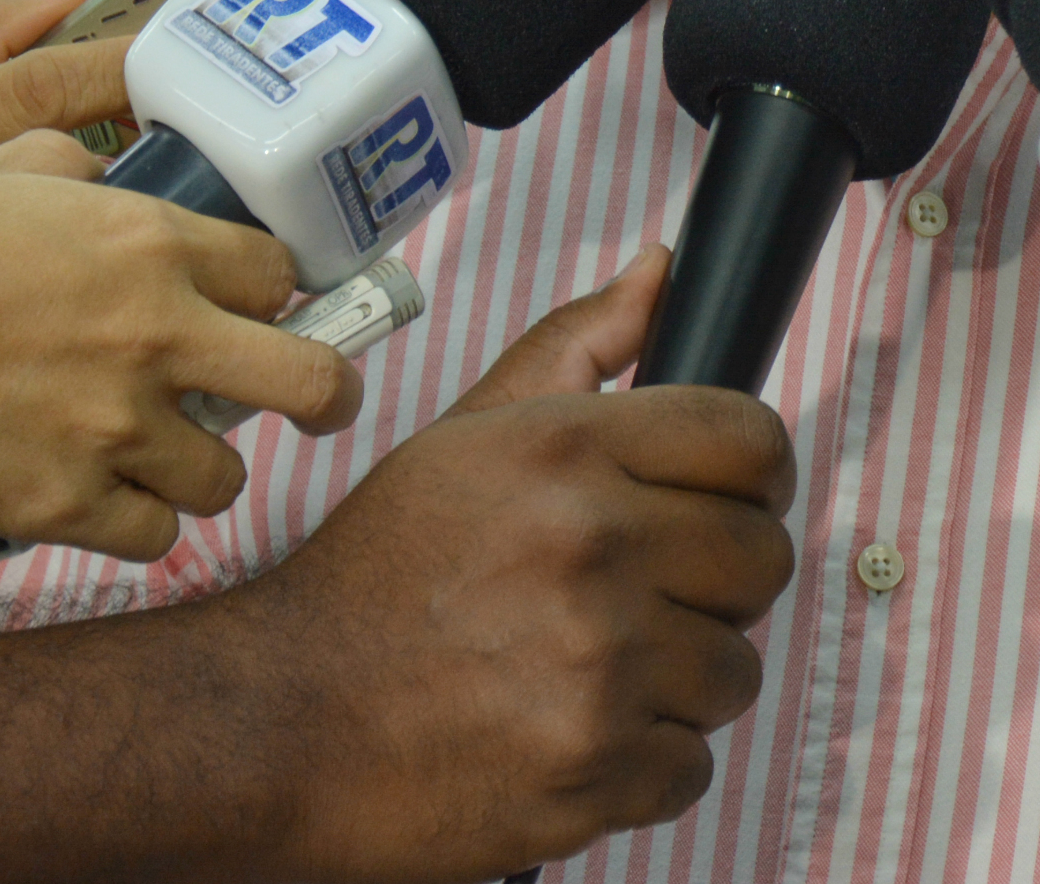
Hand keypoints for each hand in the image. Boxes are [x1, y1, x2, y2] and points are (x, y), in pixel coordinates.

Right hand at [0, 133, 360, 560]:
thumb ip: (71, 168)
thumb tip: (104, 178)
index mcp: (143, 241)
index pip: (274, 270)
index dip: (271, 290)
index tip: (262, 305)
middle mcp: (152, 335)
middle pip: (310, 381)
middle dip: (323, 392)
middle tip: (311, 399)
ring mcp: (114, 428)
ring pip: (225, 476)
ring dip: (201, 466)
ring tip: (161, 452)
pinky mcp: (64, 504)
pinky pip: (152, 536)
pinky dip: (136, 523)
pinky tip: (104, 496)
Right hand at [238, 247, 797, 882]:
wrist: (276, 723)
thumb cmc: (377, 578)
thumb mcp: (465, 437)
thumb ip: (574, 349)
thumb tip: (661, 271)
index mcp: (564, 449)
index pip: (751, 440)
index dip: (755, 474)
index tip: (731, 502)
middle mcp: (590, 546)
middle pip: (763, 557)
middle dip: (720, 583)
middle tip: (650, 597)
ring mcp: (597, 664)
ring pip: (736, 669)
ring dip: (681, 682)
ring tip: (592, 671)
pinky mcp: (595, 770)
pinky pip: (693, 765)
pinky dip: (643, 764)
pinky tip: (571, 735)